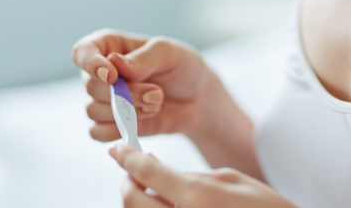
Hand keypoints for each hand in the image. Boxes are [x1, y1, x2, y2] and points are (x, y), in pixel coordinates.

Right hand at [70, 29, 223, 139]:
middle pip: (91, 86)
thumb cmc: (182, 67)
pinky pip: (97, 132)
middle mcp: (99, 72)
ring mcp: (102, 99)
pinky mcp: (110, 123)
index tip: (112, 75)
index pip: (82, 52)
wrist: (198, 99)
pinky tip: (144, 120)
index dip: (90, 64)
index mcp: (108, 45)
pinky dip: (119, 130)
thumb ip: (142, 58)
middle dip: (125, 94)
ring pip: (93, 111)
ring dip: (127, 112)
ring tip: (156, 104)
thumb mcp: (169, 54)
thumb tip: (114, 63)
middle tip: (156, 93)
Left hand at [109, 144, 297, 207]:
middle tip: (133, 171)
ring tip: (154, 189)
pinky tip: (167, 204)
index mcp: (197, 198)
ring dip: (139, 201)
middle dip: (127, 182)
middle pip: (131, 200)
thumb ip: (190, 176)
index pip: (146, 172)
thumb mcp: (233, 180)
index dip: (126, 157)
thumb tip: (156, 172)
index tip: (117, 149)